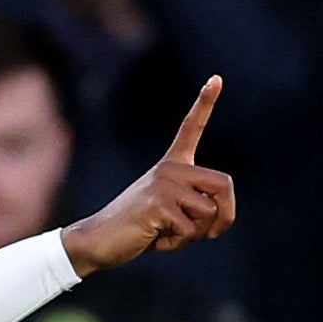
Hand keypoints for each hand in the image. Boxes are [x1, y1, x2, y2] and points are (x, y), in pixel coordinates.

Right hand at [61, 77, 235, 275]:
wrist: (97, 241)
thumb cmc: (137, 229)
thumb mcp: (170, 213)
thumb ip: (194, 207)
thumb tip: (218, 217)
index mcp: (172, 165)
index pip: (190, 128)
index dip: (204, 103)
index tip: (215, 79)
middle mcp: (170, 169)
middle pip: (223, 184)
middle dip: (226, 216)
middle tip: (212, 234)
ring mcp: (163, 184)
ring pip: (209, 211)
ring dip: (196, 234)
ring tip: (167, 234)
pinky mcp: (159, 204)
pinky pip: (189, 228)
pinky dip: (177, 243)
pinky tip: (155, 238)